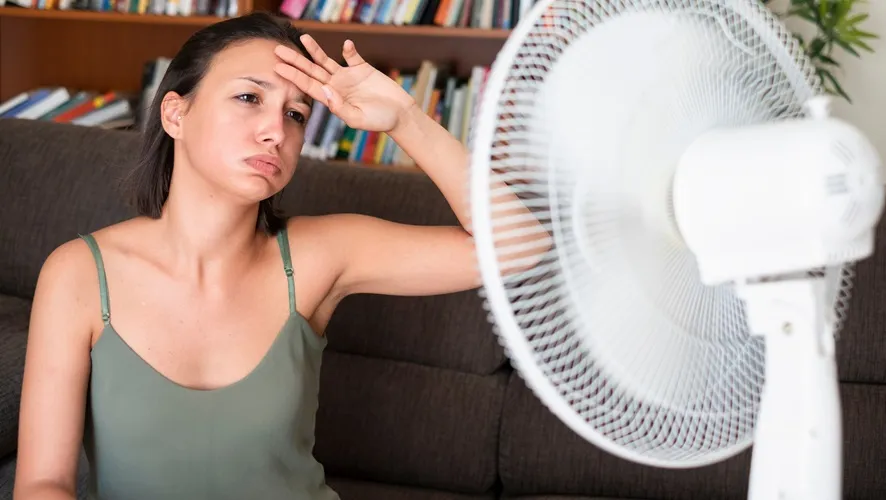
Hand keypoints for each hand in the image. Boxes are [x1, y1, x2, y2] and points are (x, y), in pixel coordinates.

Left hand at [274, 35, 416, 132]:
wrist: (399, 115)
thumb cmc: (379, 121)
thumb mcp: (358, 118)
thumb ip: (340, 107)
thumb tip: (326, 90)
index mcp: (332, 99)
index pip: (308, 86)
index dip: (293, 76)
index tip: (278, 67)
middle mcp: (336, 86)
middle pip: (311, 71)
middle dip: (295, 61)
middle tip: (278, 50)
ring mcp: (348, 77)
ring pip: (327, 61)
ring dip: (315, 50)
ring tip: (303, 37)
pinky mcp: (363, 69)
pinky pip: (352, 56)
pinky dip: (348, 50)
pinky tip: (346, 44)